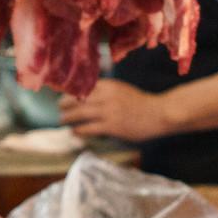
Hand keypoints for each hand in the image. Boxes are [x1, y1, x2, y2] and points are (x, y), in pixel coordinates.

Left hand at [58, 80, 172, 142]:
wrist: (158, 113)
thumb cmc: (140, 102)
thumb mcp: (121, 89)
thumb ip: (105, 90)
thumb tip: (87, 96)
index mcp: (109, 85)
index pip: (83, 86)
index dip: (70, 91)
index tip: (62, 94)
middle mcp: (106, 96)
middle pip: (78, 99)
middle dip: (65, 103)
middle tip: (59, 108)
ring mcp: (109, 111)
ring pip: (81, 113)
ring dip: (68, 117)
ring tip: (62, 120)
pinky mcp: (112, 126)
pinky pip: (90, 128)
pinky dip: (79, 130)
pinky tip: (74, 132)